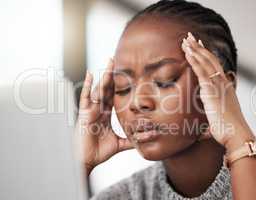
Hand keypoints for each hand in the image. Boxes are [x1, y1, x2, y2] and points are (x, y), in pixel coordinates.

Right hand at [76, 58, 133, 174]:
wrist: (86, 160)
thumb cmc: (98, 152)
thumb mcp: (119, 144)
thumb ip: (131, 141)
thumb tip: (145, 140)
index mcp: (106, 115)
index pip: (113, 97)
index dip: (119, 86)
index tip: (126, 74)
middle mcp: (99, 110)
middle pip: (107, 89)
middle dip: (112, 75)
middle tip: (116, 60)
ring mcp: (91, 110)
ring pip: (99, 90)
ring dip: (105, 76)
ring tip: (110, 63)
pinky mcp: (84, 113)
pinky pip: (85, 97)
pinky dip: (87, 85)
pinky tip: (90, 74)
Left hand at [181, 32, 254, 151]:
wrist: (235, 135)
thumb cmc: (227, 131)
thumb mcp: (218, 120)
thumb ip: (210, 118)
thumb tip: (201, 131)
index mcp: (225, 87)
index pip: (215, 66)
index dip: (206, 55)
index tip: (199, 46)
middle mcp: (223, 83)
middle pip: (210, 60)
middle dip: (199, 47)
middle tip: (190, 37)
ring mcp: (218, 86)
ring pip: (206, 62)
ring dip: (195, 50)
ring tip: (186, 40)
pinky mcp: (212, 91)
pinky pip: (202, 72)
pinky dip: (195, 61)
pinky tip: (188, 53)